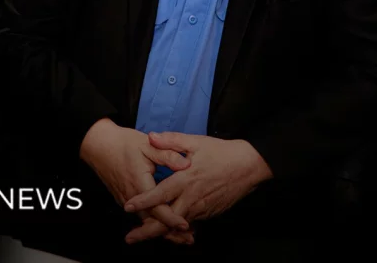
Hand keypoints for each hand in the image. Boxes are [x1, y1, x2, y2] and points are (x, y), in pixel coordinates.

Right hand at [79, 119, 194, 244]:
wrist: (97, 144)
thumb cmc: (122, 143)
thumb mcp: (147, 144)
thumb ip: (167, 155)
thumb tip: (187, 164)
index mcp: (140, 184)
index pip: (157, 209)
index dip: (172, 219)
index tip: (186, 226)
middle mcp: (131, 196)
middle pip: (152, 221)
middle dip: (170, 232)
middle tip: (189, 238)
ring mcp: (125, 199)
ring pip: (145, 220)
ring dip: (161, 228)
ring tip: (180, 235)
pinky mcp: (123, 199)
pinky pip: (139, 214)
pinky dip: (152, 221)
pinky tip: (163, 221)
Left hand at [122, 132, 272, 242]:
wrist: (249, 166)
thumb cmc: (221, 152)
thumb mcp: (195, 141)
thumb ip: (171, 140)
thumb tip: (151, 137)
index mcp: (185, 180)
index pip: (160, 194)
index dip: (143, 202)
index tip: (127, 207)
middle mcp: (192, 197)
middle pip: (167, 220)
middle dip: (147, 231)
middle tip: (130, 238)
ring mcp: (202, 208)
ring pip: (178, 225)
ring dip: (161, 232)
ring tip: (143, 236)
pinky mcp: (209, 212)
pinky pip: (190, 222)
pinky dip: (177, 228)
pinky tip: (167, 230)